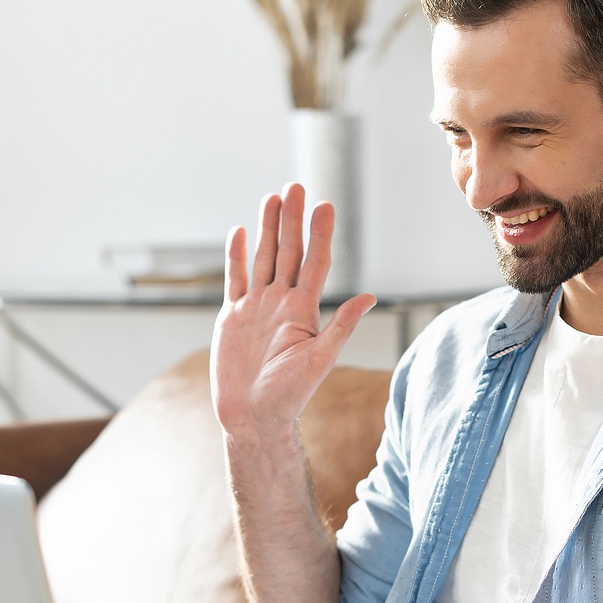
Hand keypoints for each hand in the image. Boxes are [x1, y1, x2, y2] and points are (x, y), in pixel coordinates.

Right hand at [211, 184, 375, 440]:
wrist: (253, 417)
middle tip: (296, 186)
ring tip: (272, 198)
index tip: (325, 205)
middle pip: (288, 252)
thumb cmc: (289, 395)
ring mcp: (257, 307)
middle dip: (292, 220)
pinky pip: (235, 279)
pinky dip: (237, 256)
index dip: (320, 234)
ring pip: (263, 258)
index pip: (314, 263)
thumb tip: (369, 297)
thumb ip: (341, 327)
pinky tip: (241, 232)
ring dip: (268, 228)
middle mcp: (281, 303)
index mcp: (304, 311)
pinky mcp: (233, 316)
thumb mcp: (319, 360)